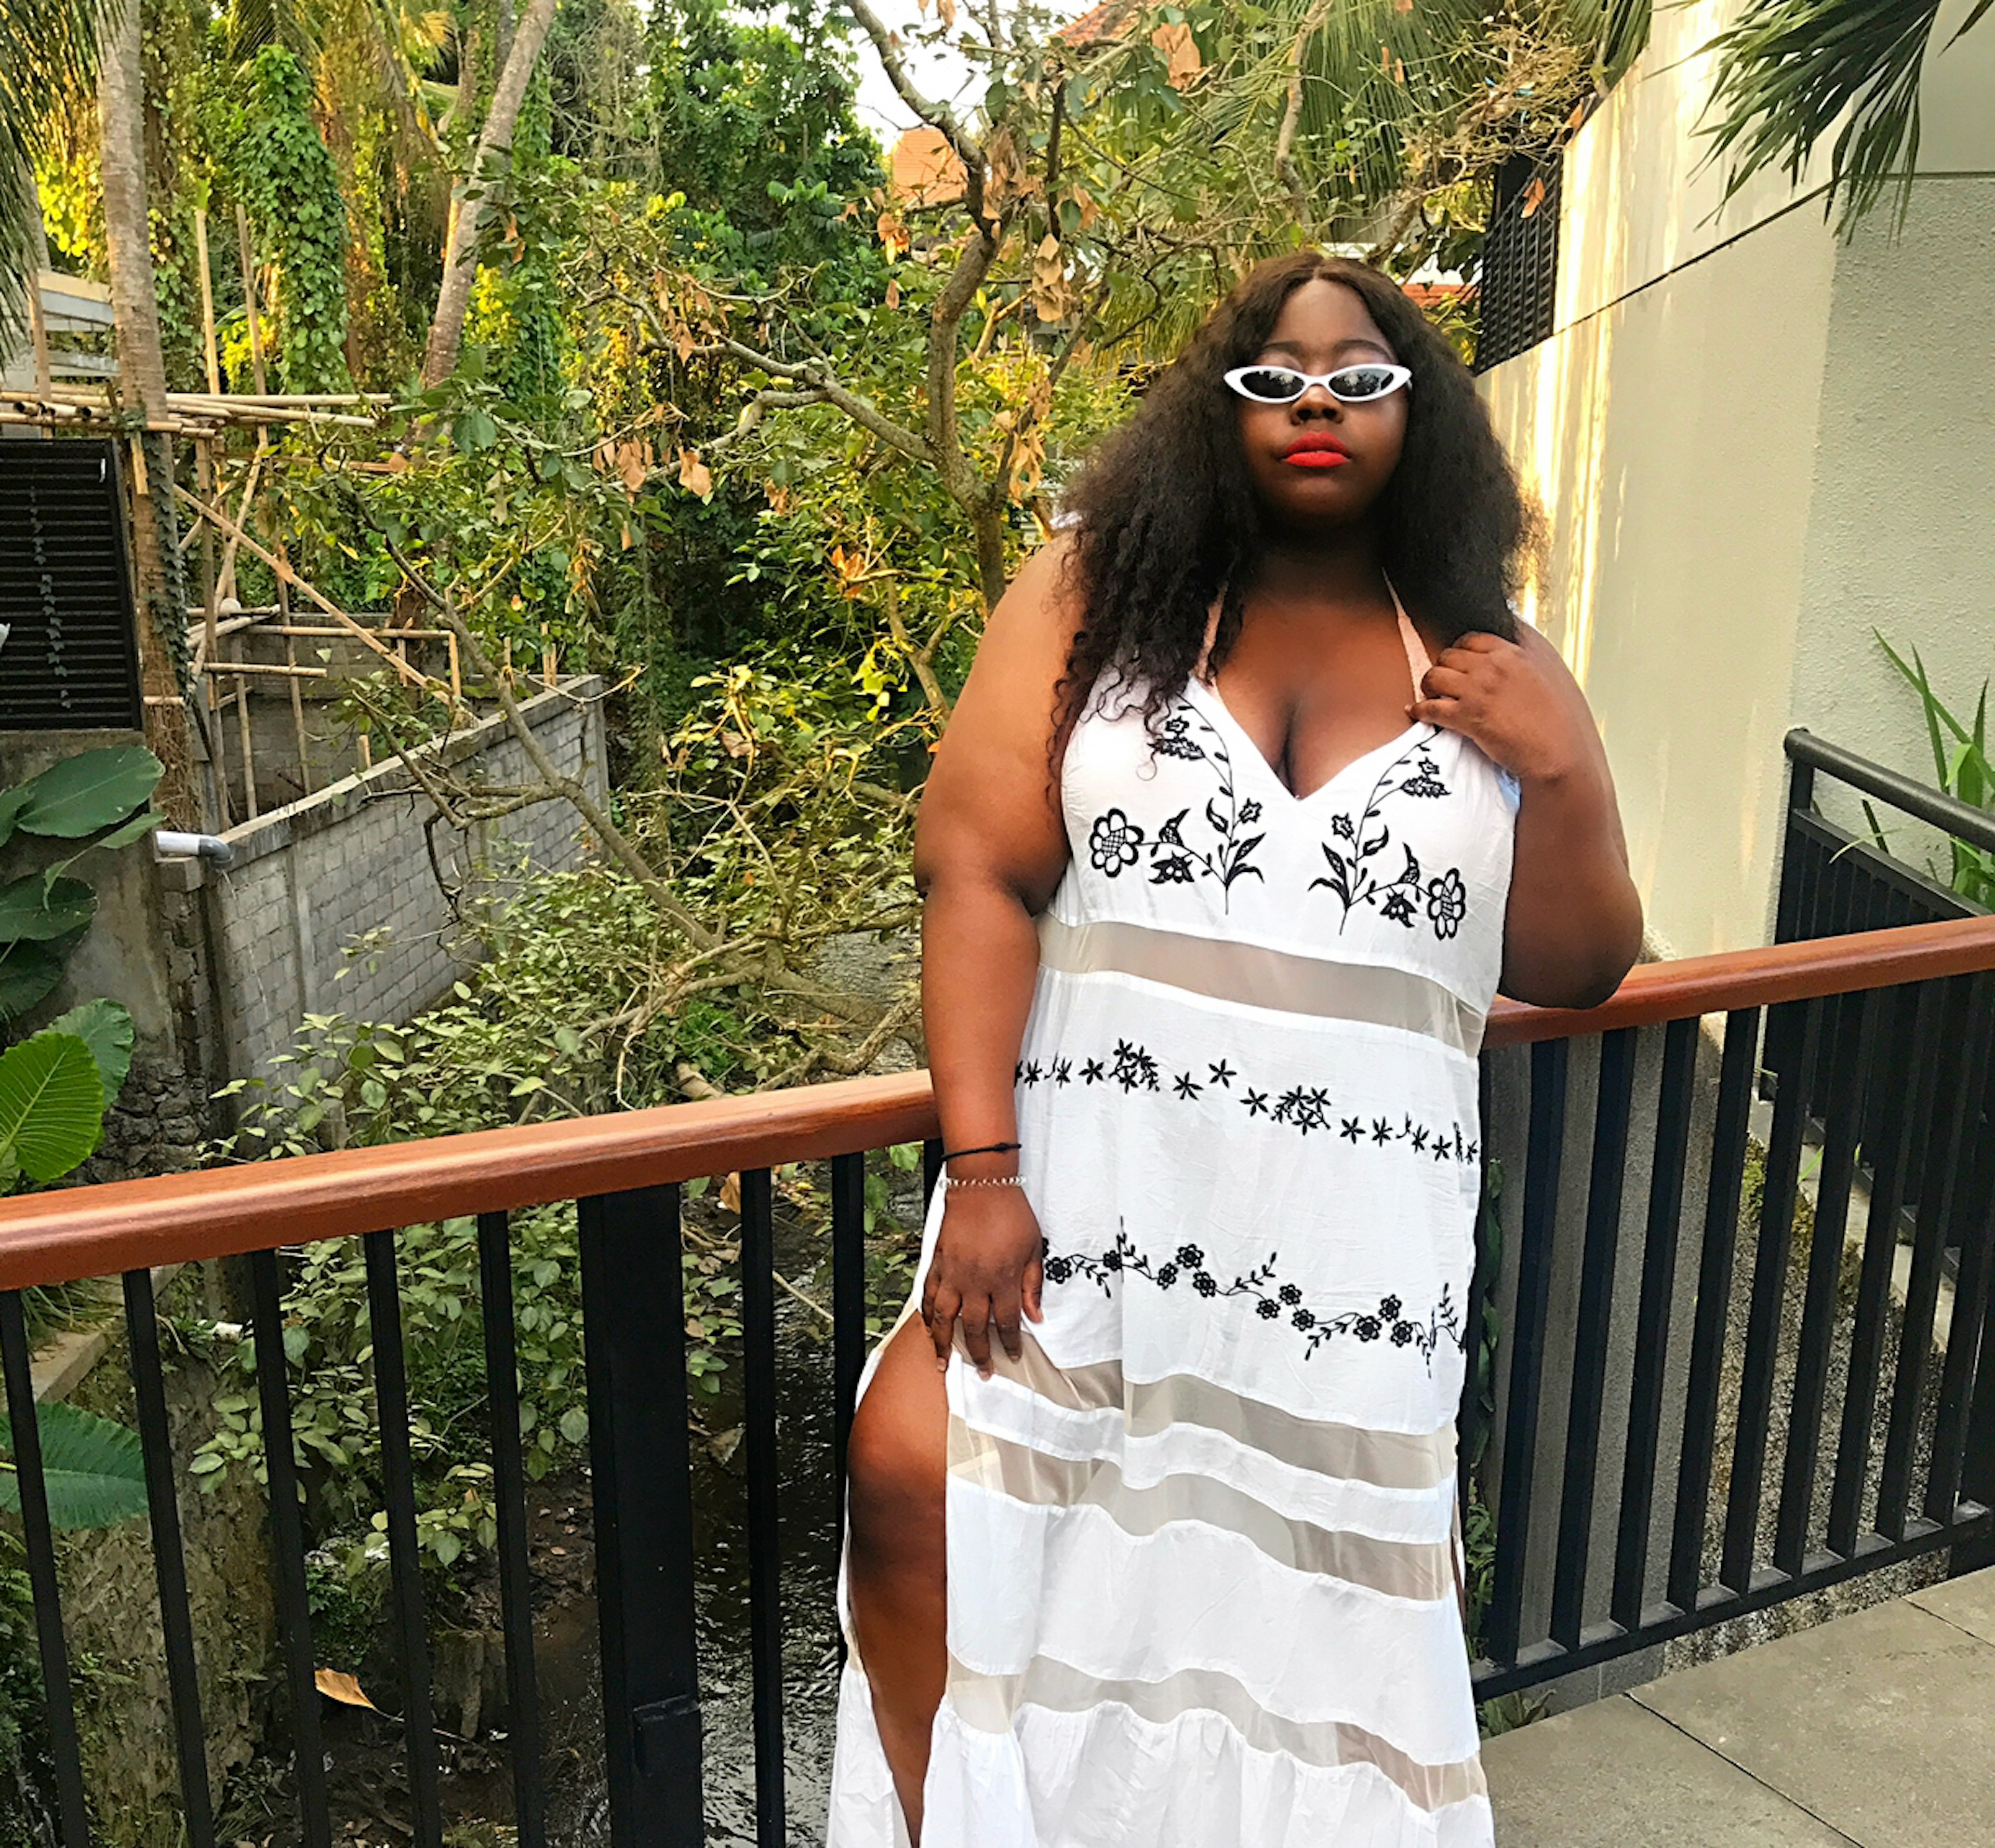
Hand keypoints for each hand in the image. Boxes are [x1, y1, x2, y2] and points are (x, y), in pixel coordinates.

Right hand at [921, 1185, 1044, 1378]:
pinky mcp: (939, 1262)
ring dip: (943, 1343)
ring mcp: (953, 1273)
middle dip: (979, 1355)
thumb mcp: (1033, 1248)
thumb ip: (1032, 1284)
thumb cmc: (1011, 1213)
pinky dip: (926, 1313)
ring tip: (943, 1362)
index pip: (1006, 1322)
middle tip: (982, 1371)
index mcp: (1002, 1279)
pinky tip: (928, 1325)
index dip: (1009, 1344)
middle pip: (974, 1328)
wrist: (982, 1185)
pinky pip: (929, 1294)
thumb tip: (1036, 1315)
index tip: (1011, 1356)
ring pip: (944, 1317)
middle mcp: (975, 1282)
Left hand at [1409, 628, 1596, 787]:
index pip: (1473, 639)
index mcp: (1514, 654)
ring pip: (1434, 676)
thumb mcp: (1551, 676)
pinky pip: (1429, 707)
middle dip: (1442, 668)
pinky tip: (1416, 712)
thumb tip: (1521, 643)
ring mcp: (1478, 690)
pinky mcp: (1467, 716)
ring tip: (1430, 696)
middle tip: (1442, 683)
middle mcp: (1494, 667)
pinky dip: (1419, 710)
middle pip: (1448, 655)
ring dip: (1428, 686)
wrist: (1557, 752)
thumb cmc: (1558, 721)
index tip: (1457, 663)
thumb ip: (1529, 660)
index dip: (1460, 651)